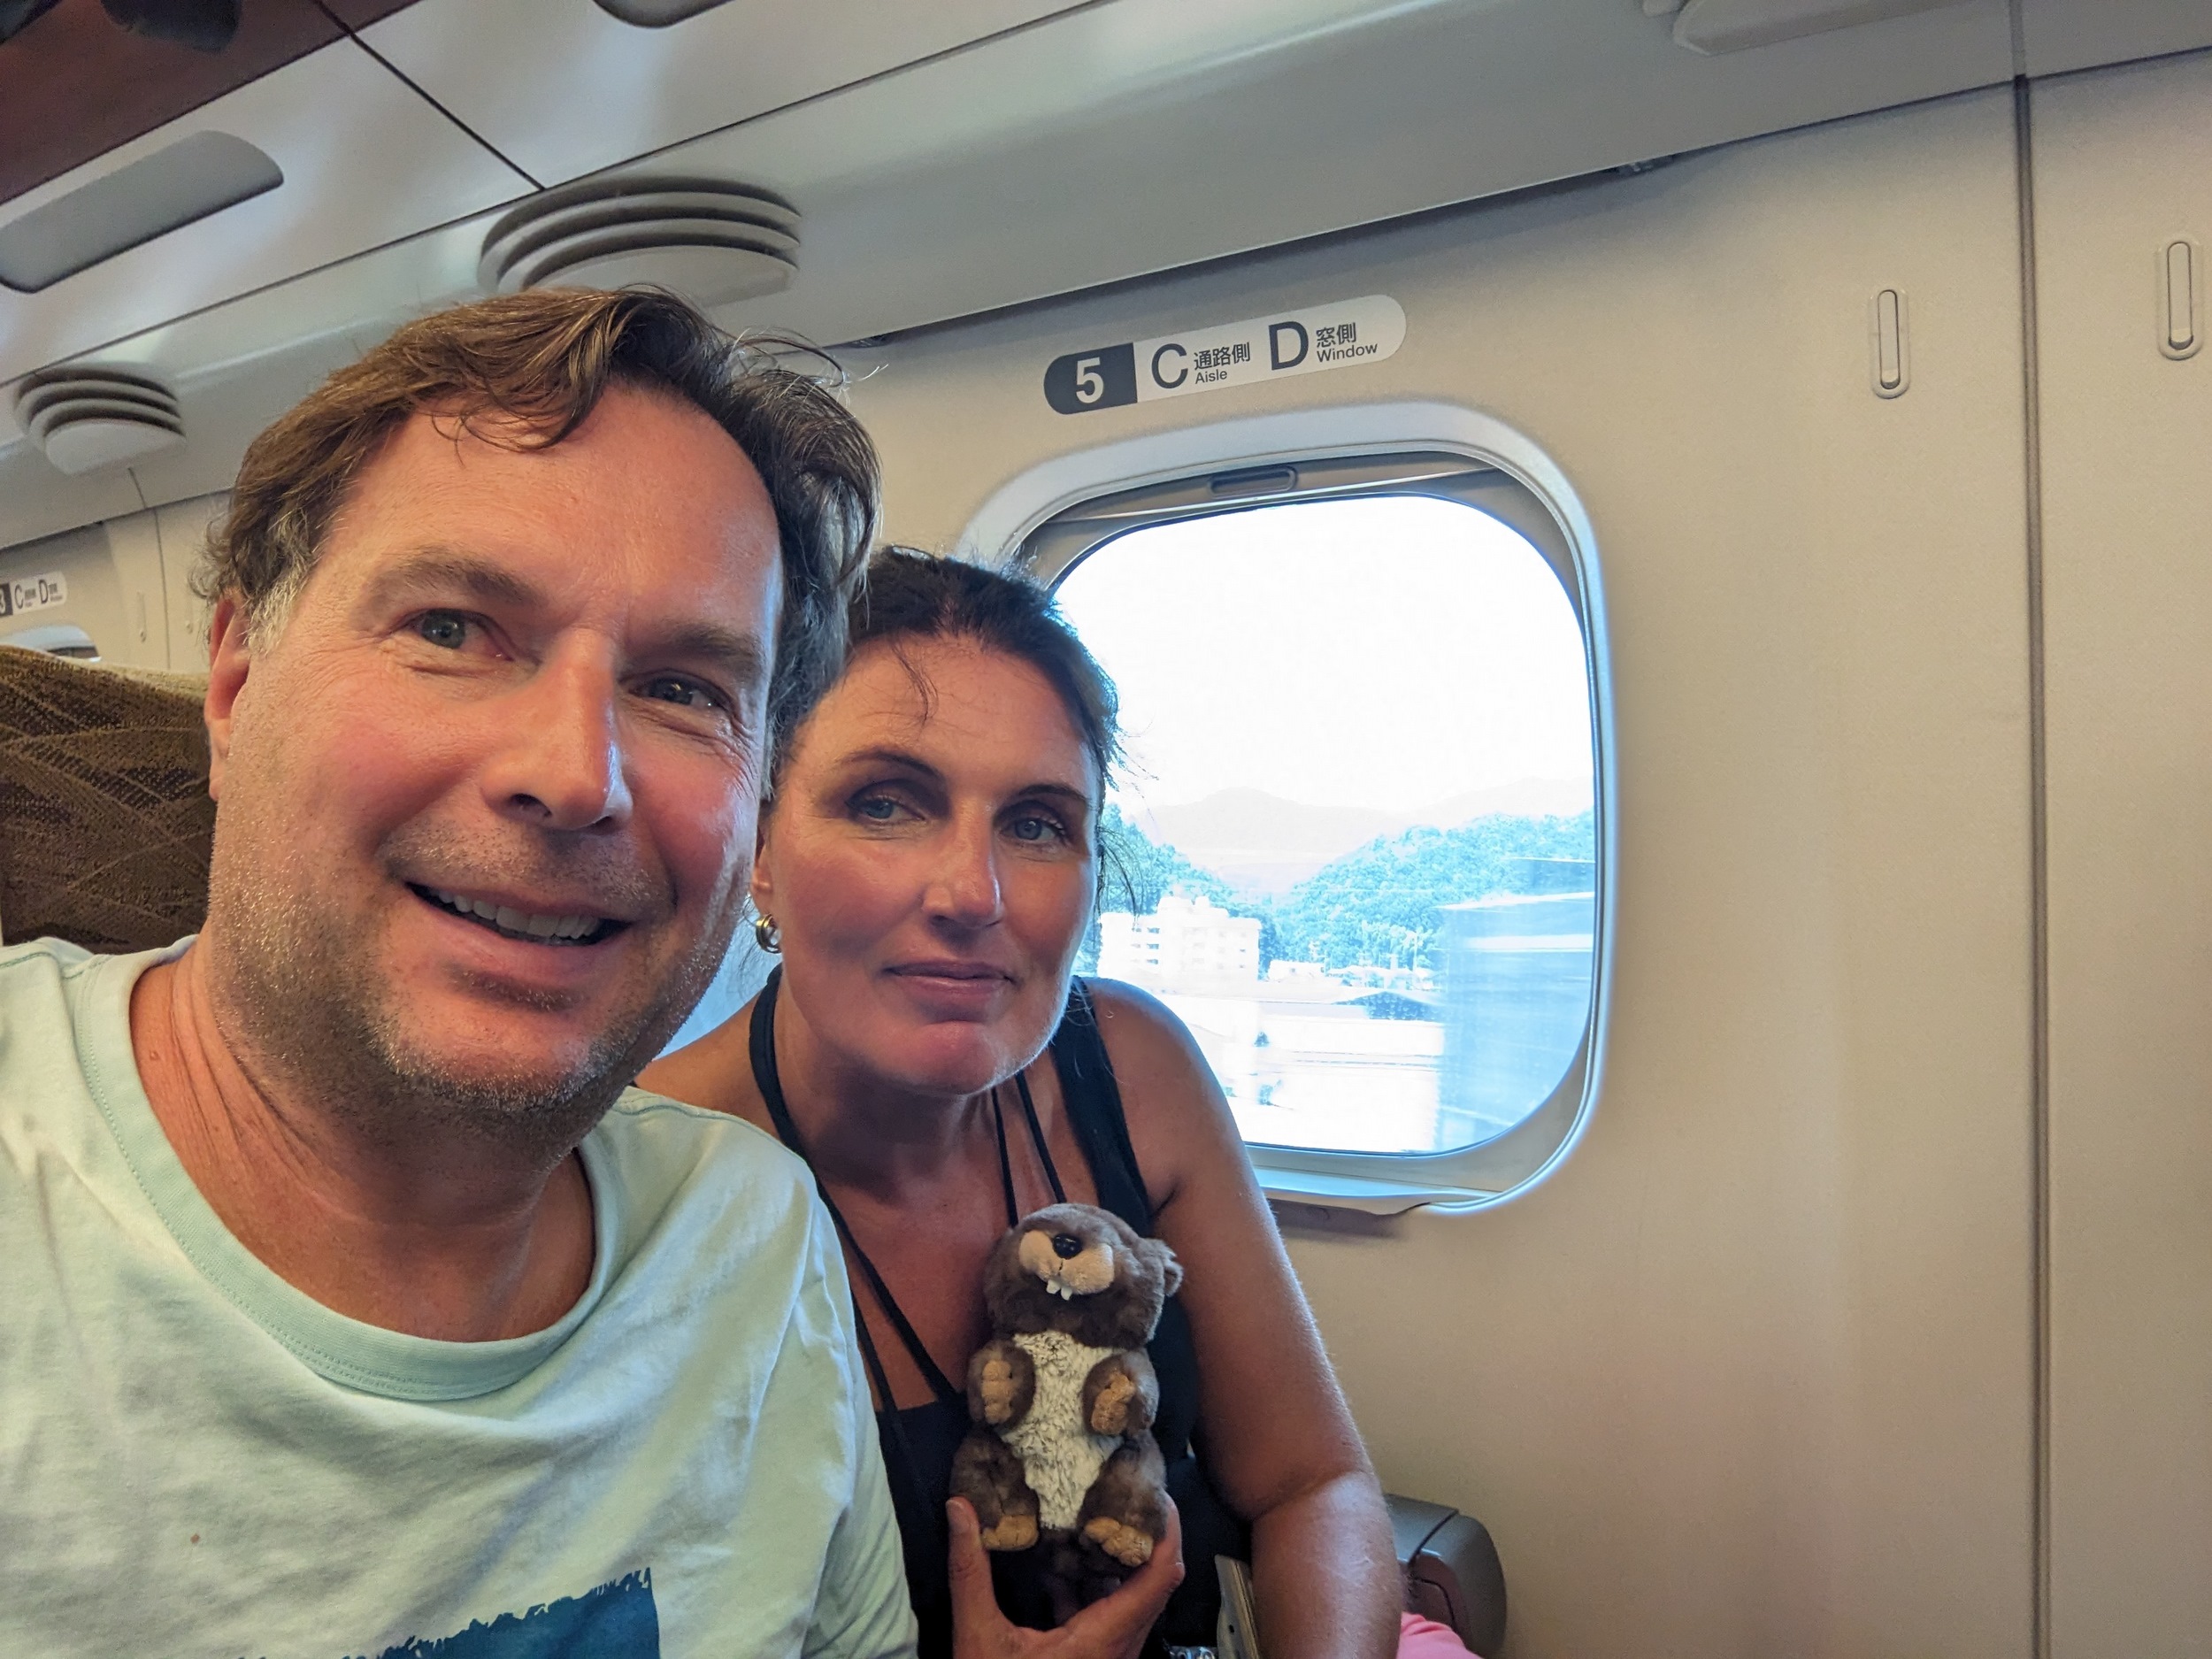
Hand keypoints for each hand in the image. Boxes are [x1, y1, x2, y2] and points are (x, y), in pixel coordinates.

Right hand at [947, 1497, 1184, 1658]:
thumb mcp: (978, 1638)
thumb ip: (970, 1572)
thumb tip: (959, 1509)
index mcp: (1104, 1640)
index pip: (1161, 1576)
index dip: (1167, 1530)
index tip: (1156, 1492)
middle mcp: (1119, 1650)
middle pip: (1154, 1581)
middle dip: (1143, 1534)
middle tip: (1123, 1491)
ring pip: (1132, 1599)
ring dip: (1117, 1559)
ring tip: (1094, 1516)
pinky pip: (1110, 1617)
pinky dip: (1094, 1587)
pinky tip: (1060, 1568)